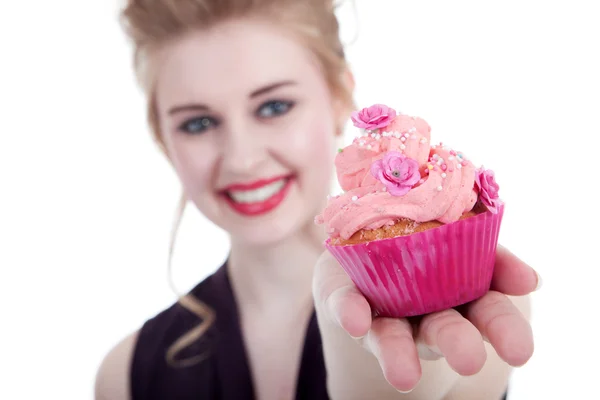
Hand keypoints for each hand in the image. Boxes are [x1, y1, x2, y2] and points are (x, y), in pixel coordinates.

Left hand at [313, 244, 539, 392]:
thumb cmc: (425, 242)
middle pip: (445, 331)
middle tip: (469, 360)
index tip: (519, 349)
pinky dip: (350, 312)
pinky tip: (356, 321)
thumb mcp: (464, 237)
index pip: (490, 311)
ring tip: (403, 376)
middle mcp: (425, 312)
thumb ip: (494, 257)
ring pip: (394, 336)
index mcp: (462, 294)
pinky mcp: (345, 302)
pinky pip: (344, 306)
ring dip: (399, 352)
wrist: (364, 243)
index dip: (504, 327)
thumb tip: (532, 281)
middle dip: (457, 344)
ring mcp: (385, 312)